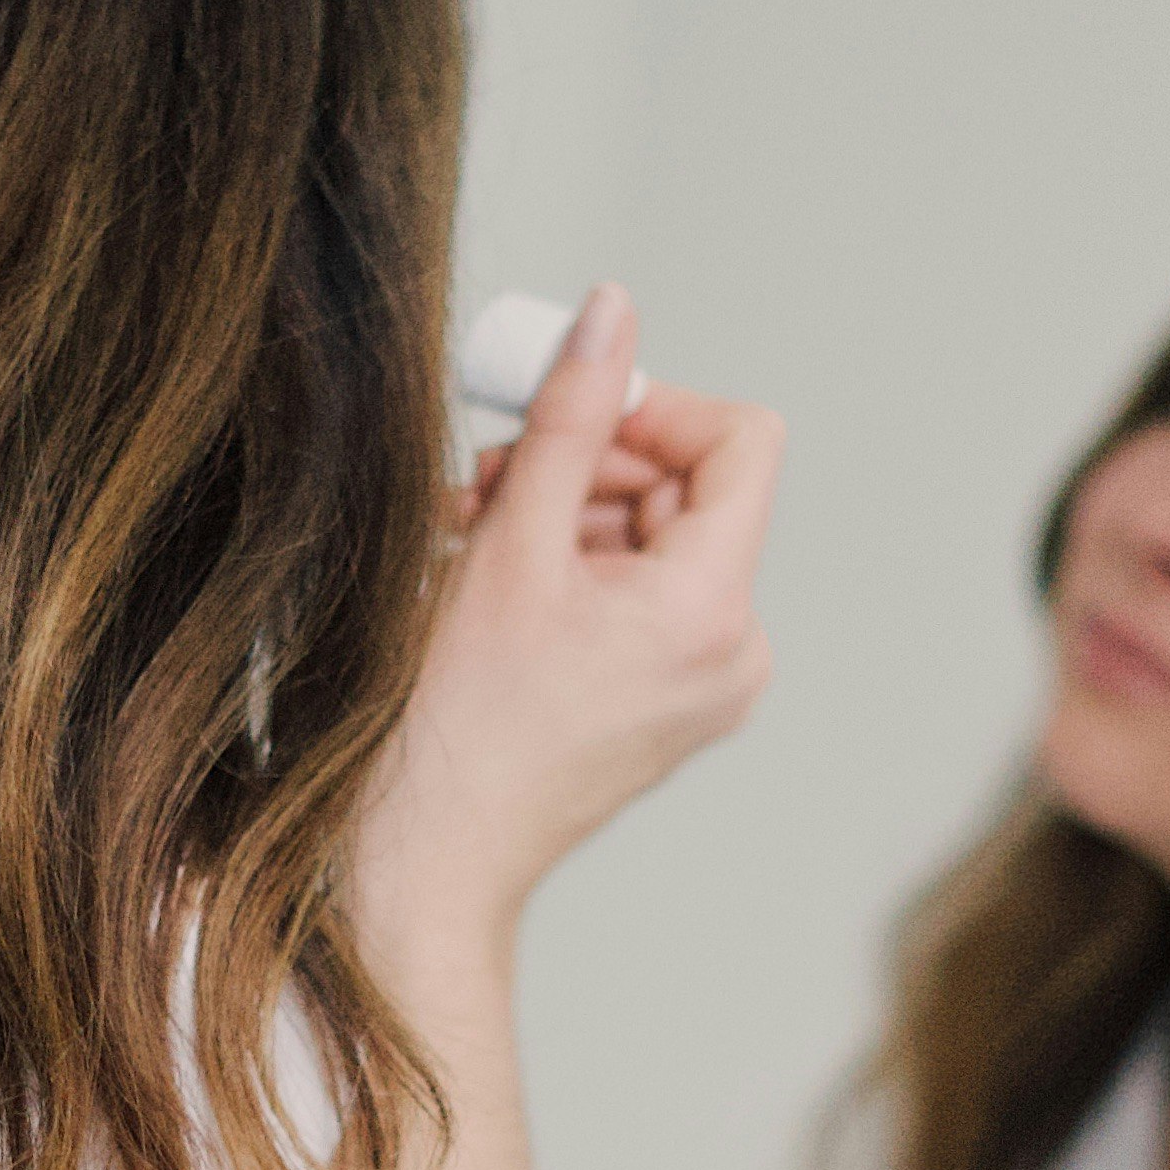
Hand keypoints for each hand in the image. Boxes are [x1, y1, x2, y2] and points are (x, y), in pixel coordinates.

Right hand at [350, 289, 779, 979]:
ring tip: (467, 537)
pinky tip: (489, 584)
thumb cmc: (455, 724)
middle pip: (688, 489)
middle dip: (586, 465)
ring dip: (562, 515)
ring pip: (652, 539)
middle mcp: (734, 651)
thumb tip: (612, 310)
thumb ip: (569, 416)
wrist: (427, 858)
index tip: (566, 417)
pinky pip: (639, 598)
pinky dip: (570, 571)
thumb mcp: (509, 542)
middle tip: (485, 482)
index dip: (653, 405)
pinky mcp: (669, 705)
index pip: (741, 440)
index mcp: (715, 610)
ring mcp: (706, 686)